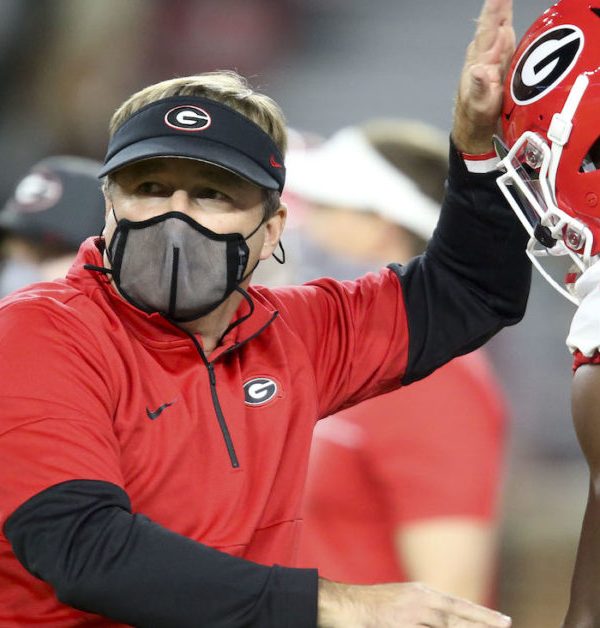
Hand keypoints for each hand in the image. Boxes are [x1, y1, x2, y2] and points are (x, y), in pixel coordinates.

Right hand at [318, 579, 510, 626]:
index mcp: (423, 593)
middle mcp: (422, 602)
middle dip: (483, 627)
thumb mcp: (401, 599)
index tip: (505, 622)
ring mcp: (413, 616)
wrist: (344, 604)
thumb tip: (443, 616)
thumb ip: (423, 608)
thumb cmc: (370, 605)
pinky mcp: (402, 627)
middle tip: (506, 627)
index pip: (460, 606)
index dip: (483, 616)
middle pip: (459, 620)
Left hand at [452, 0, 514, 153]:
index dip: (494, 11)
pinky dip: (507, 29)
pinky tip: (508, 24)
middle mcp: (485, 58)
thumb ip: (480, 87)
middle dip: (498, 6)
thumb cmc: (476, 118)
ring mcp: (492, 61)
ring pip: (499, 32)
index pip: (488, 30)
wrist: (475, 130)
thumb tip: (479, 70)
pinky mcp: (500, 68)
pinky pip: (505, 43)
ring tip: (503, 0)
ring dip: (502, 14)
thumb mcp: (480, 106)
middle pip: (493, 25)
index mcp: (481, 63)